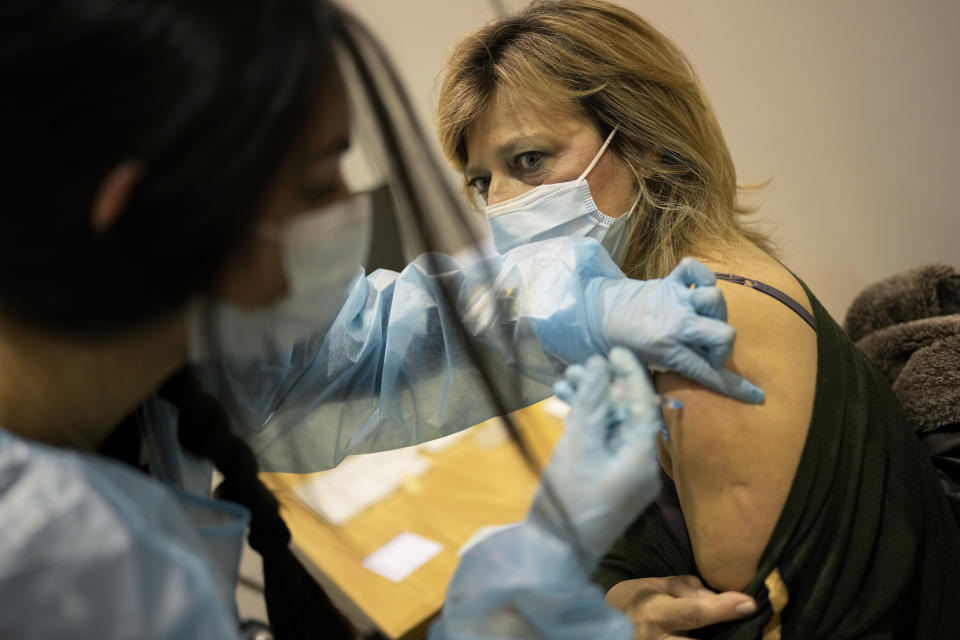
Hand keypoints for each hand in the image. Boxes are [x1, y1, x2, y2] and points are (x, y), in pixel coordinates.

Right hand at [530, 348, 662, 567]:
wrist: (553, 553)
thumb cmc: (568, 500)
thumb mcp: (578, 446)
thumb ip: (591, 403)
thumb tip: (600, 366)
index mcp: (641, 457)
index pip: (643, 403)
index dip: (629, 372)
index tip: (613, 349)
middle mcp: (640, 464)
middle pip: (626, 412)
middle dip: (601, 386)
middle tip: (575, 367)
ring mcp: (624, 473)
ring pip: (610, 425)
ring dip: (589, 402)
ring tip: (562, 383)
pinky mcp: (607, 479)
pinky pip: (602, 441)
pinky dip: (585, 423)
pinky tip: (564, 405)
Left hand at [587, 257, 763, 403]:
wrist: (593, 314)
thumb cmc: (616, 347)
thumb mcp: (640, 370)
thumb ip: (664, 379)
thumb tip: (675, 403)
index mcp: (667, 350)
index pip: (708, 372)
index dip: (735, 388)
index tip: (755, 396)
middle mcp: (676, 323)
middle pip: (725, 334)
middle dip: (723, 349)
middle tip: (706, 353)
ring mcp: (675, 299)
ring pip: (716, 299)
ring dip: (715, 314)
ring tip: (701, 322)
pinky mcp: (669, 281)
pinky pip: (695, 268)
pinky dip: (701, 276)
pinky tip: (695, 290)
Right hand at [606, 576, 756, 639]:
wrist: (602, 623)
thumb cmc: (633, 600)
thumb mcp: (654, 584)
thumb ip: (685, 588)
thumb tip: (715, 596)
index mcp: (655, 612)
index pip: (694, 611)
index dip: (723, 608)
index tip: (749, 603)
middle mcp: (657, 639)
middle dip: (725, 638)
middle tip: (751, 631)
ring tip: (737, 633)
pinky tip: (715, 636)